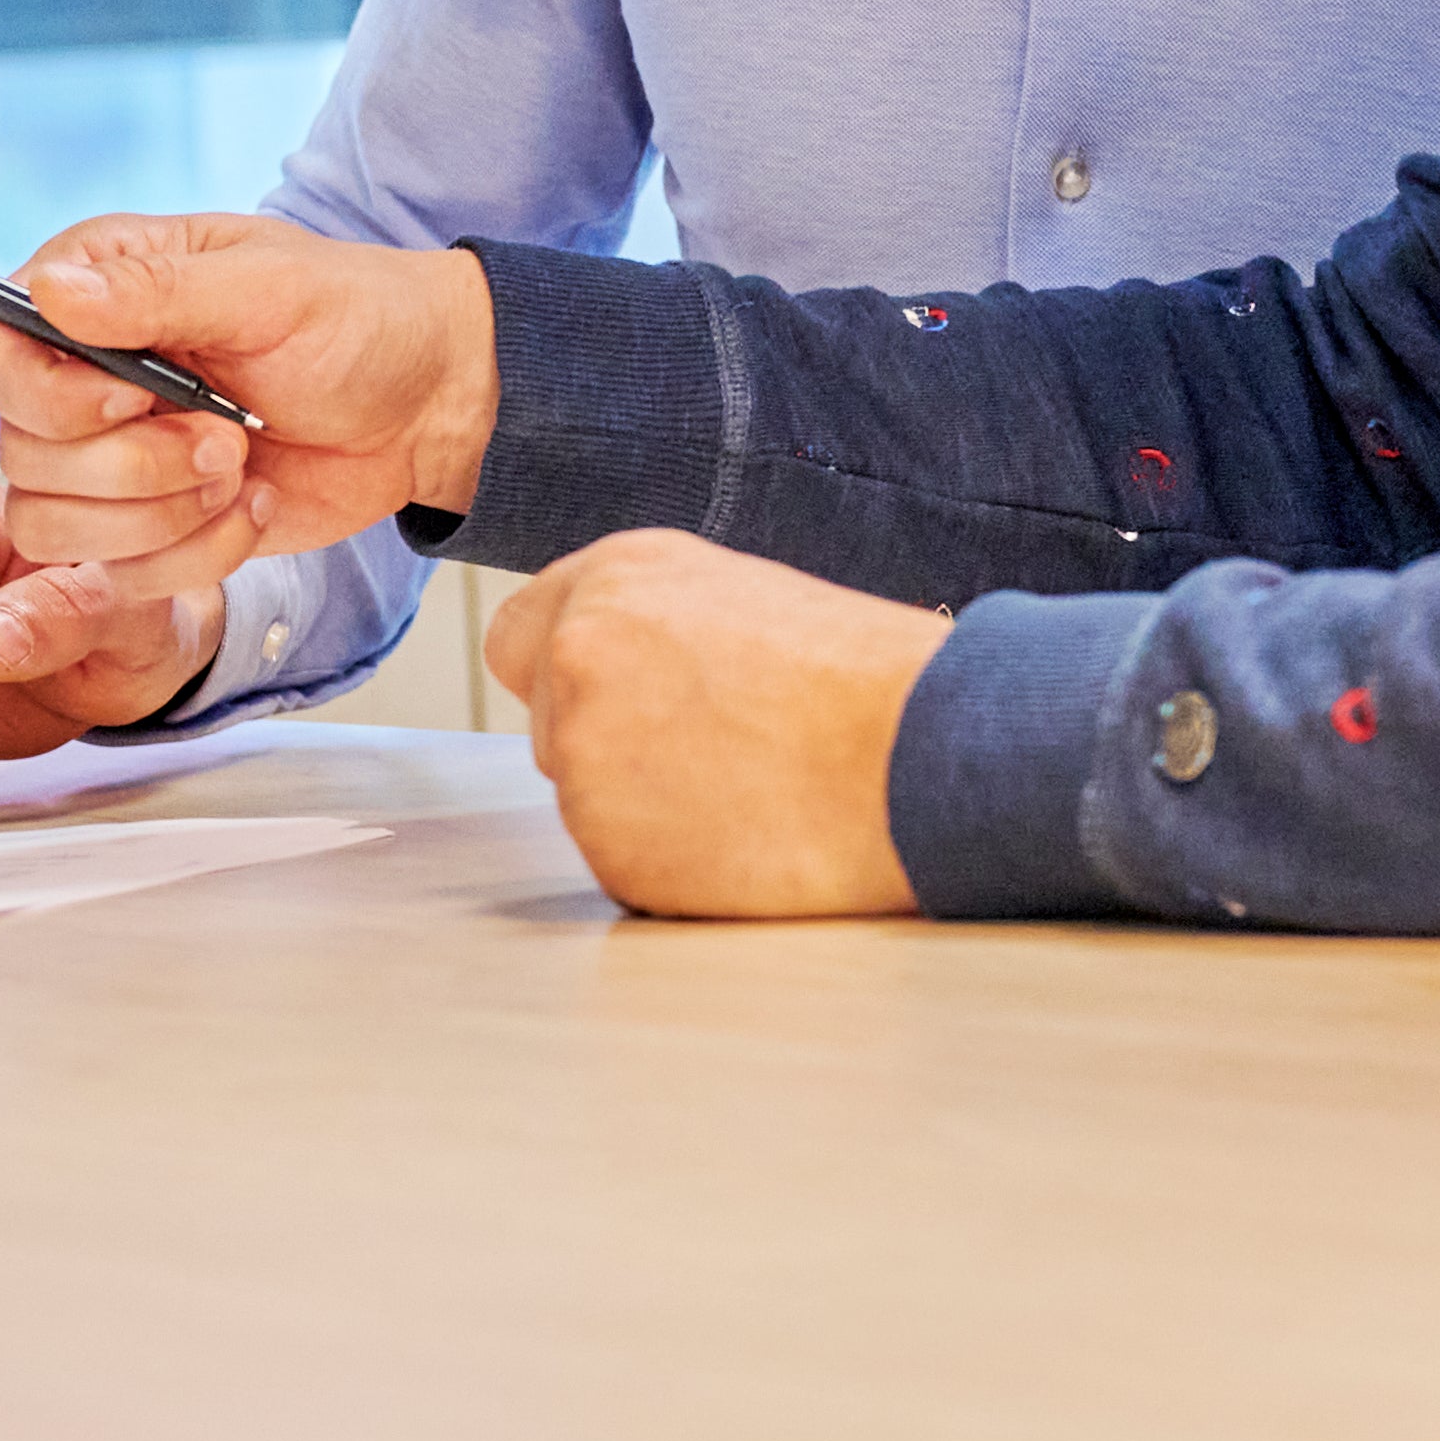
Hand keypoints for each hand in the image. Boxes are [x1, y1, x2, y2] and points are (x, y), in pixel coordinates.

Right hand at [0, 212, 495, 657]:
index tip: (133, 397)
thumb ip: (158, 294)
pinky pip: (119, 577)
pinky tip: (254, 508)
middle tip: (228, 436)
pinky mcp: (146, 529)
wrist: (426, 407)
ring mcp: (109, 460)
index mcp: (95, 291)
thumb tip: (50, 291)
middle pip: (19, 455)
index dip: (43, 394)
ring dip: (159, 516)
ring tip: (240, 471)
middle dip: (132, 465)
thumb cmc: (357, 321)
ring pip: (52, 529)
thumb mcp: (270, 290)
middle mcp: (81, 378)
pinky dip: (195, 555)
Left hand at [481, 533, 933, 921]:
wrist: (921, 753)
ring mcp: (585, 755)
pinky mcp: (611, 847)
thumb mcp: (739, 600)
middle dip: (614, 744)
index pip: (518, 639)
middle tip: (717, 750)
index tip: (624, 697)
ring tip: (749, 786)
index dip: (571, 675)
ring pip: (588, 798)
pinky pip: (624, 862)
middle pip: (554, 725)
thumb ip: (651, 629)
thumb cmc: (860, 677)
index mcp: (615, 578)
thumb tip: (615, 673)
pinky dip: (672, 863)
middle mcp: (579, 653)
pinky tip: (746, 833)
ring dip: (646, 806)